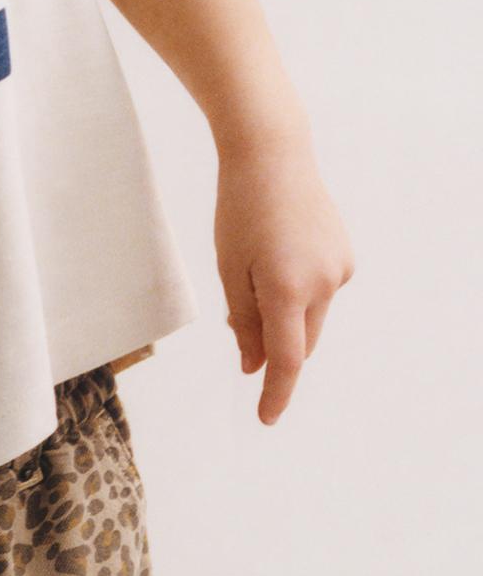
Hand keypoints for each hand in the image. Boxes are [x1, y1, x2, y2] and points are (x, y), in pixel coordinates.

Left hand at [213, 128, 353, 423]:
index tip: (265, 418)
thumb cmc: (240, 212)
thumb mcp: (230, 270)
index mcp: (287, 290)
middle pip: (298, 341)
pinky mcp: (346, 258)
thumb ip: (245, 323)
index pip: (286, 360)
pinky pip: (320, 292)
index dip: (276, 393)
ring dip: (286, 314)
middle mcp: (322, 284)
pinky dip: (300, 290)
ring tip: (258, 269)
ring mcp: (339, 271)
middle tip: (240, 319)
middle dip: (273, 346)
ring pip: (309, 317)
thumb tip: (254, 366)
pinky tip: (282, 253)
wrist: (274, 157)